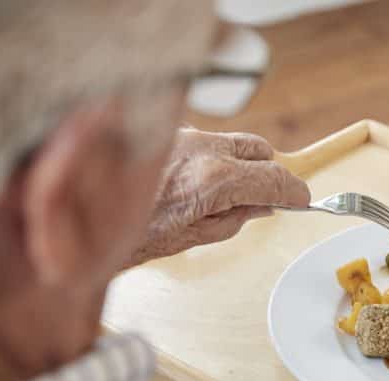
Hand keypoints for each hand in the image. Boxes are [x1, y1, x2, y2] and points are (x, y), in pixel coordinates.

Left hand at [130, 128, 309, 265]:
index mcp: (214, 179)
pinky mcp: (165, 134)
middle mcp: (201, 149)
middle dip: (268, 171)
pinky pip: (202, 140)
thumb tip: (263, 206)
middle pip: (260, 148)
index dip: (294, 191)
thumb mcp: (197, 236)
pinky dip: (209, 157)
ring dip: (238, 162)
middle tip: (266, 197)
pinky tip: (194, 181)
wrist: (86, 219)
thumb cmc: (133, 235)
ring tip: (225, 192)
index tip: (302, 200)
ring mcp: (182, 135)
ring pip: (231, 140)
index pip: (274, 177)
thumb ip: (238, 217)